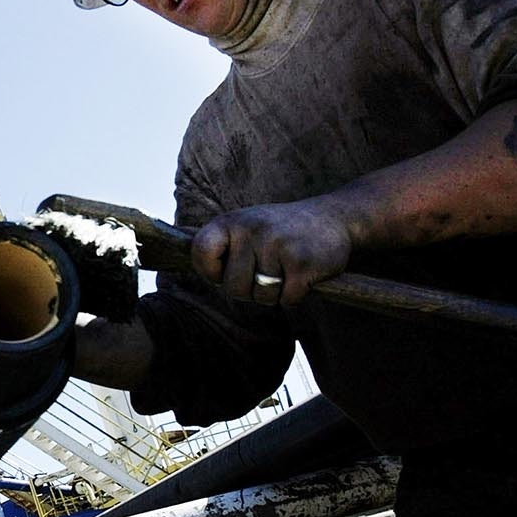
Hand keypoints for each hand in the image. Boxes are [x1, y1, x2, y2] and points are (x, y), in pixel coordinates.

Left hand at [190, 200, 353, 305]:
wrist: (333, 217)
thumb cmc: (279, 230)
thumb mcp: (245, 226)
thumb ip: (221, 246)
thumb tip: (182, 270)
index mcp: (230, 221)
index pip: (200, 254)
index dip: (212, 272)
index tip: (227, 271)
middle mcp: (251, 231)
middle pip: (233, 288)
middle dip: (249, 290)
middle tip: (266, 274)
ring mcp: (277, 246)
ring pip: (261, 297)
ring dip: (274, 294)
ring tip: (285, 271)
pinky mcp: (302, 263)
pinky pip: (287, 300)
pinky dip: (295, 296)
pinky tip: (302, 275)